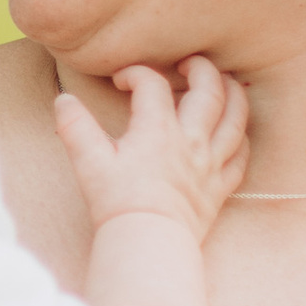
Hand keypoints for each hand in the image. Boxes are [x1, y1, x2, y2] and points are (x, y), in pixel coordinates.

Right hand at [54, 57, 248, 237]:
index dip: (136, 74)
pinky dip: (241, 140)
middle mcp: (190, 141)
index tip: (122, 81)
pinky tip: (236, 134)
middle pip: (209, 91)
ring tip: (228, 83)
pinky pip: (240, 158)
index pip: (152, 85)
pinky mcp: (219, 189)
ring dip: (234, 95)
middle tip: (189, 63)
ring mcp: (209, 164)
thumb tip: (63, 101)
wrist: (148, 241)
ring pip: (235, 120)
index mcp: (158, 130)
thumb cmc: (118, 202)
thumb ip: (75, 127)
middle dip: (201, 69)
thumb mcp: (88, 162)